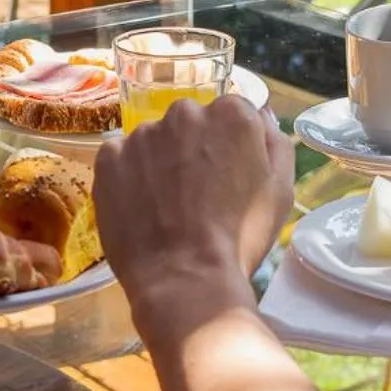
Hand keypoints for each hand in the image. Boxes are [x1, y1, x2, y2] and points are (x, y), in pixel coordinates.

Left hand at [94, 96, 294, 312]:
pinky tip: (140, 208)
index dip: (230, 149)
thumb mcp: (280, 191)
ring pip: (153, 141)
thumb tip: (260, 117)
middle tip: (195, 195)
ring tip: (165, 208)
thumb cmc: (240, 238)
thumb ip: (274, 142)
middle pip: (190, 124)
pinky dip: (128, 177)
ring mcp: (142, 134)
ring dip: (159, 163)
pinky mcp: (109, 158)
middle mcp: (185, 113)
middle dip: (193, 150)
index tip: (226, 178)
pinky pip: (120, 158)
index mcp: (232, 114)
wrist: (185, 278)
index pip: (231, 117)